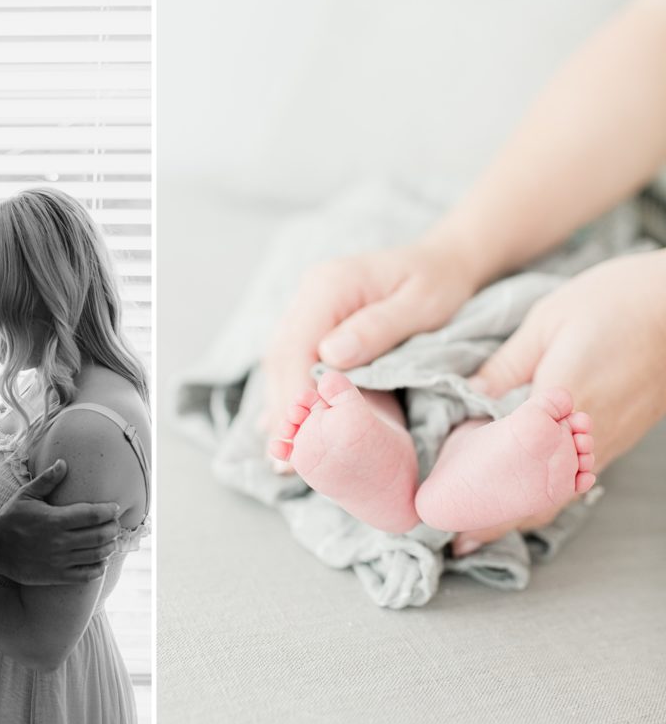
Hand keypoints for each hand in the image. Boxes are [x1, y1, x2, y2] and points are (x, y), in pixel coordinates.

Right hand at [0, 459, 121, 584]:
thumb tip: (64, 463)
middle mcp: (60, 541)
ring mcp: (59, 560)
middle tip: (116, 524)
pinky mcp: (56, 576)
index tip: (115, 508)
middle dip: (113, 529)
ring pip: (96, 555)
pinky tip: (100, 560)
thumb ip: (47, 480)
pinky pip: (85, 575)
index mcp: (55, 519)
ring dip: (109, 547)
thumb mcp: (26, 495)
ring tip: (111, 541)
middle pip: (99, 535)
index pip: (93, 514)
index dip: (109, 511)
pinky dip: (98, 568)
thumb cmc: (11, 518)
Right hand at [262, 239, 479, 439]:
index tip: (297, 438)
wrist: (442, 261)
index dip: (293, 395)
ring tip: (282, 457)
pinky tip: (283, 428)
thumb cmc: (439, 282)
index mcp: (330, 285)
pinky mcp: (314, 323)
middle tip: (284, 463)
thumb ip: (378, 327)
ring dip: (280, 408)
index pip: (297, 345)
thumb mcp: (421, 303)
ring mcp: (308, 307)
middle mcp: (310, 293)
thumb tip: (331, 356)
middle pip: (280, 356)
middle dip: (281, 411)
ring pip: (280, 362)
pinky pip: (291, 361)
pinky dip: (288, 395)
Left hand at [455, 249, 665, 553]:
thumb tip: (468, 399)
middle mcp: (588, 435)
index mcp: (565, 405)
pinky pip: (574, 481)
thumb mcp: (547, 323)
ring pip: (557, 495)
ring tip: (477, 533)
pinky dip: (542, 497)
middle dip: (494, 520)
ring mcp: (608, 442)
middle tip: (454, 541)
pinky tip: (519, 502)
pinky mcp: (618, 439)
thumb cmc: (614, 301)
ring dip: (517, 515)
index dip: (475, 491)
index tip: (442, 509)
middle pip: (535, 495)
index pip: (510, 464)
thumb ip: (505, 367)